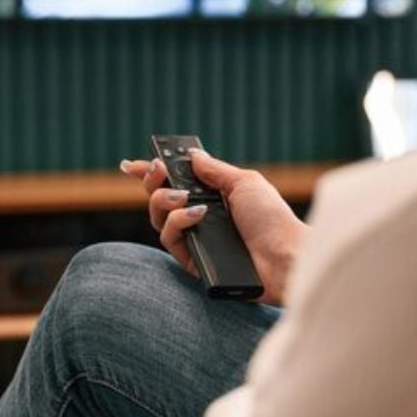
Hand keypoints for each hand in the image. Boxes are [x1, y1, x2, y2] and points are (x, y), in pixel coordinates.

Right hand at [120, 153, 308, 305]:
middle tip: (158, 171)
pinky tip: (196, 214)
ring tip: (181, 196)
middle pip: (160, 199)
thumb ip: (215, 170)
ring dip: (163, 200)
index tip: (132, 165)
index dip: (152, 174)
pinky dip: (178, 222)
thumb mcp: (245, 182)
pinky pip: (169, 238)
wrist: (285, 256)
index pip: (176, 182)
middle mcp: (201, 218)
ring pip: (158, 218)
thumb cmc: (273, 219)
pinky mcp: (194, 260)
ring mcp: (196, 239)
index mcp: (214, 197)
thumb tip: (192, 155)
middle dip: (152, 182)